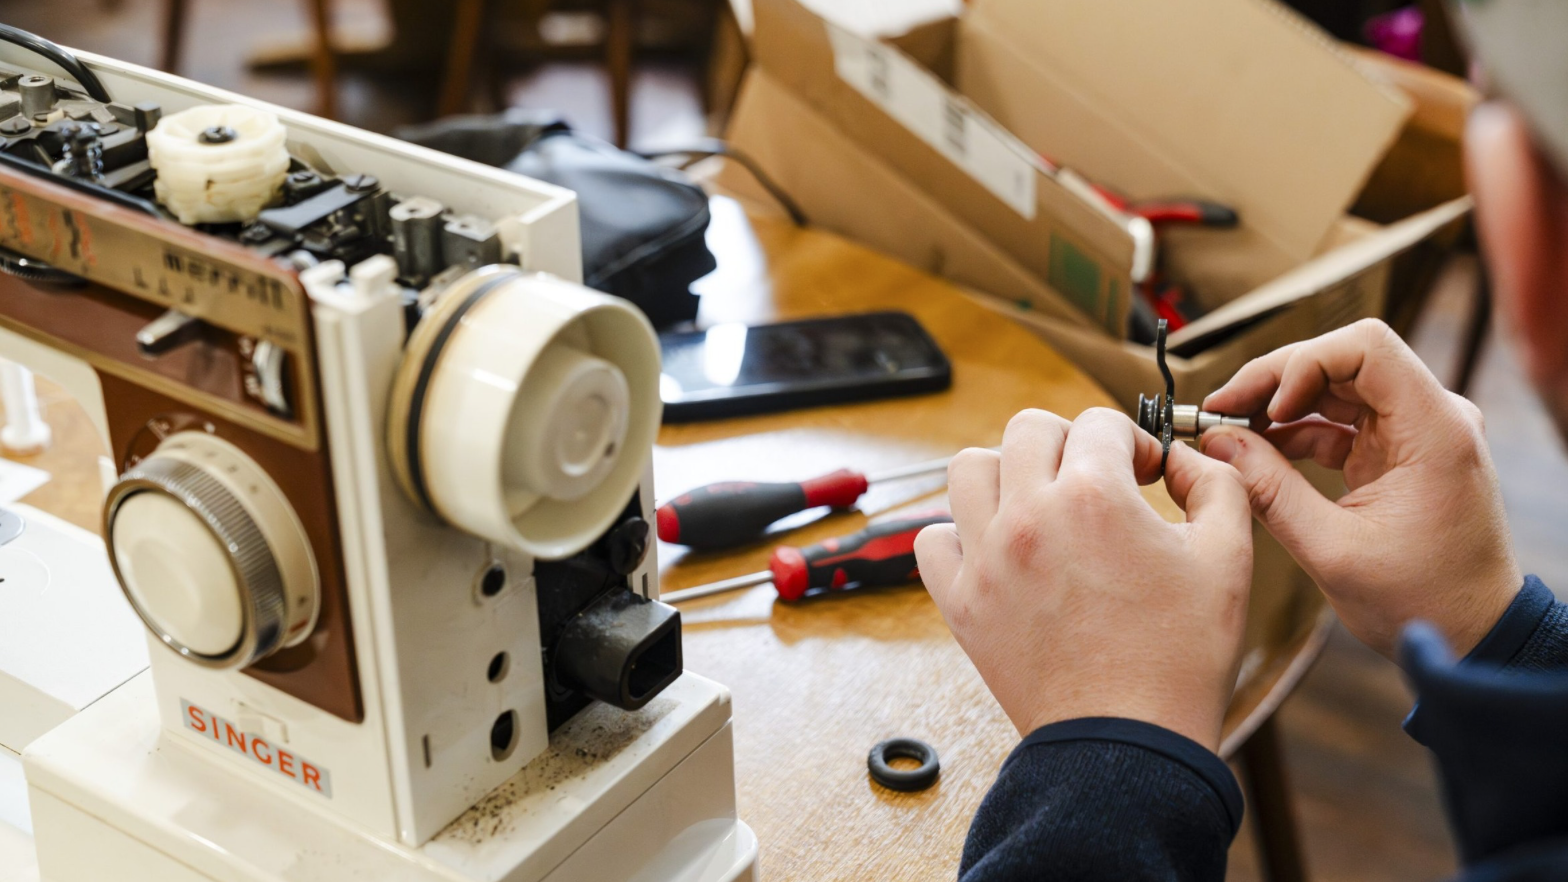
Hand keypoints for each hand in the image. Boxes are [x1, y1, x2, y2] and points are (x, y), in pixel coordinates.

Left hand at [914, 408, 1252, 751]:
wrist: (1126, 744)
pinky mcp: (961, 601)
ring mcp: (986, 558)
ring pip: (969, 469)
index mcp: (1094, 499)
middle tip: (1091, 477)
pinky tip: (997, 548)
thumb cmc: (1179, 661)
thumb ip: (1215, 487)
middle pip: (1028, 429)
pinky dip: (958, 533)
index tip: (1143, 471)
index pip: (1101, 422)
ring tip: (1037, 501)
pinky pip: (933, 539)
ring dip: (1006, 472)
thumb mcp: (1229, 560)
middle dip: (1068, 441)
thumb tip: (1184, 458)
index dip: (1132, 440)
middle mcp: (1030, 517)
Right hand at [1201, 319, 1520, 658]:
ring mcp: (1418, 432)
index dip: (1302, 363)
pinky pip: (1341, 421)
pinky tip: (1257, 451)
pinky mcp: (1401, 452)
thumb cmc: (1422, 601)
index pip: (1364, 347)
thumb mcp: (1330, 549)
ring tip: (1229, 432)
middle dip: (1276, 381)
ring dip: (1280, 405)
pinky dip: (1296, 431)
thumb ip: (1269, 490)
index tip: (1261, 406)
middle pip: (1343, 360)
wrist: (1472, 635)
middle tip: (1220, 411)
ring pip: (1337, 386)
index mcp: (1433, 429)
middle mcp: (1433, 417)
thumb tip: (1216, 443)